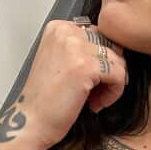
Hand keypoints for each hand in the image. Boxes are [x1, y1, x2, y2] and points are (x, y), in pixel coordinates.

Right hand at [18, 19, 126, 149]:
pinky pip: (120, 75)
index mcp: (59, 27)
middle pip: (111, 45)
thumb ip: (82, 49)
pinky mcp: (87, 67)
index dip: (100, 60)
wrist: (31, 121)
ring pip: (118, 60)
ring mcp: (77, 48)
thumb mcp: (60, 60)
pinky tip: (95, 104)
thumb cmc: (45, 98)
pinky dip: (113, 94)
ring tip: (94, 99)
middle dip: (109, 71)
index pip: (100, 34)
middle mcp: (67, 32)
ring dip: (112, 84)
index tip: (89, 79)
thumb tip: (116, 50)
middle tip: (94, 91)